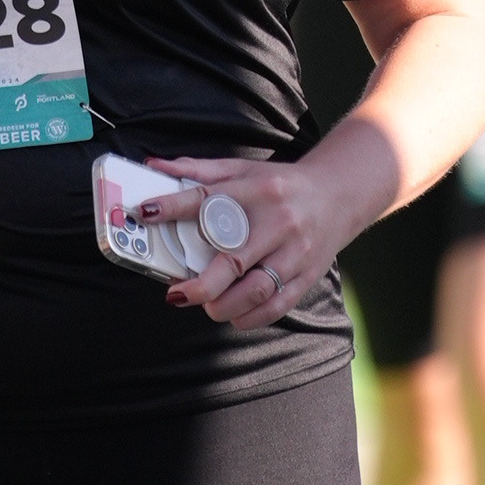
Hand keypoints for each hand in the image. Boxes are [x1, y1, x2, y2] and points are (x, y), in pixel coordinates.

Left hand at [135, 151, 345, 329]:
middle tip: (177, 294)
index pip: (207, 199)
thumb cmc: (280, 185)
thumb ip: (198, 171)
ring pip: (256, 290)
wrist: (339, 194)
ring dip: (224, 306)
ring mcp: (294, 252)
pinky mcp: (306, 275)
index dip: (172, 207)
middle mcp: (276, 222)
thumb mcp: (242, 170)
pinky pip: (277, 305)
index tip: (145, 213)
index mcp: (255, 191)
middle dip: (201, 286)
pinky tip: (233, 315)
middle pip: (234, 260)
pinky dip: (250, 317)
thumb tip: (153, 167)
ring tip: (206, 306)